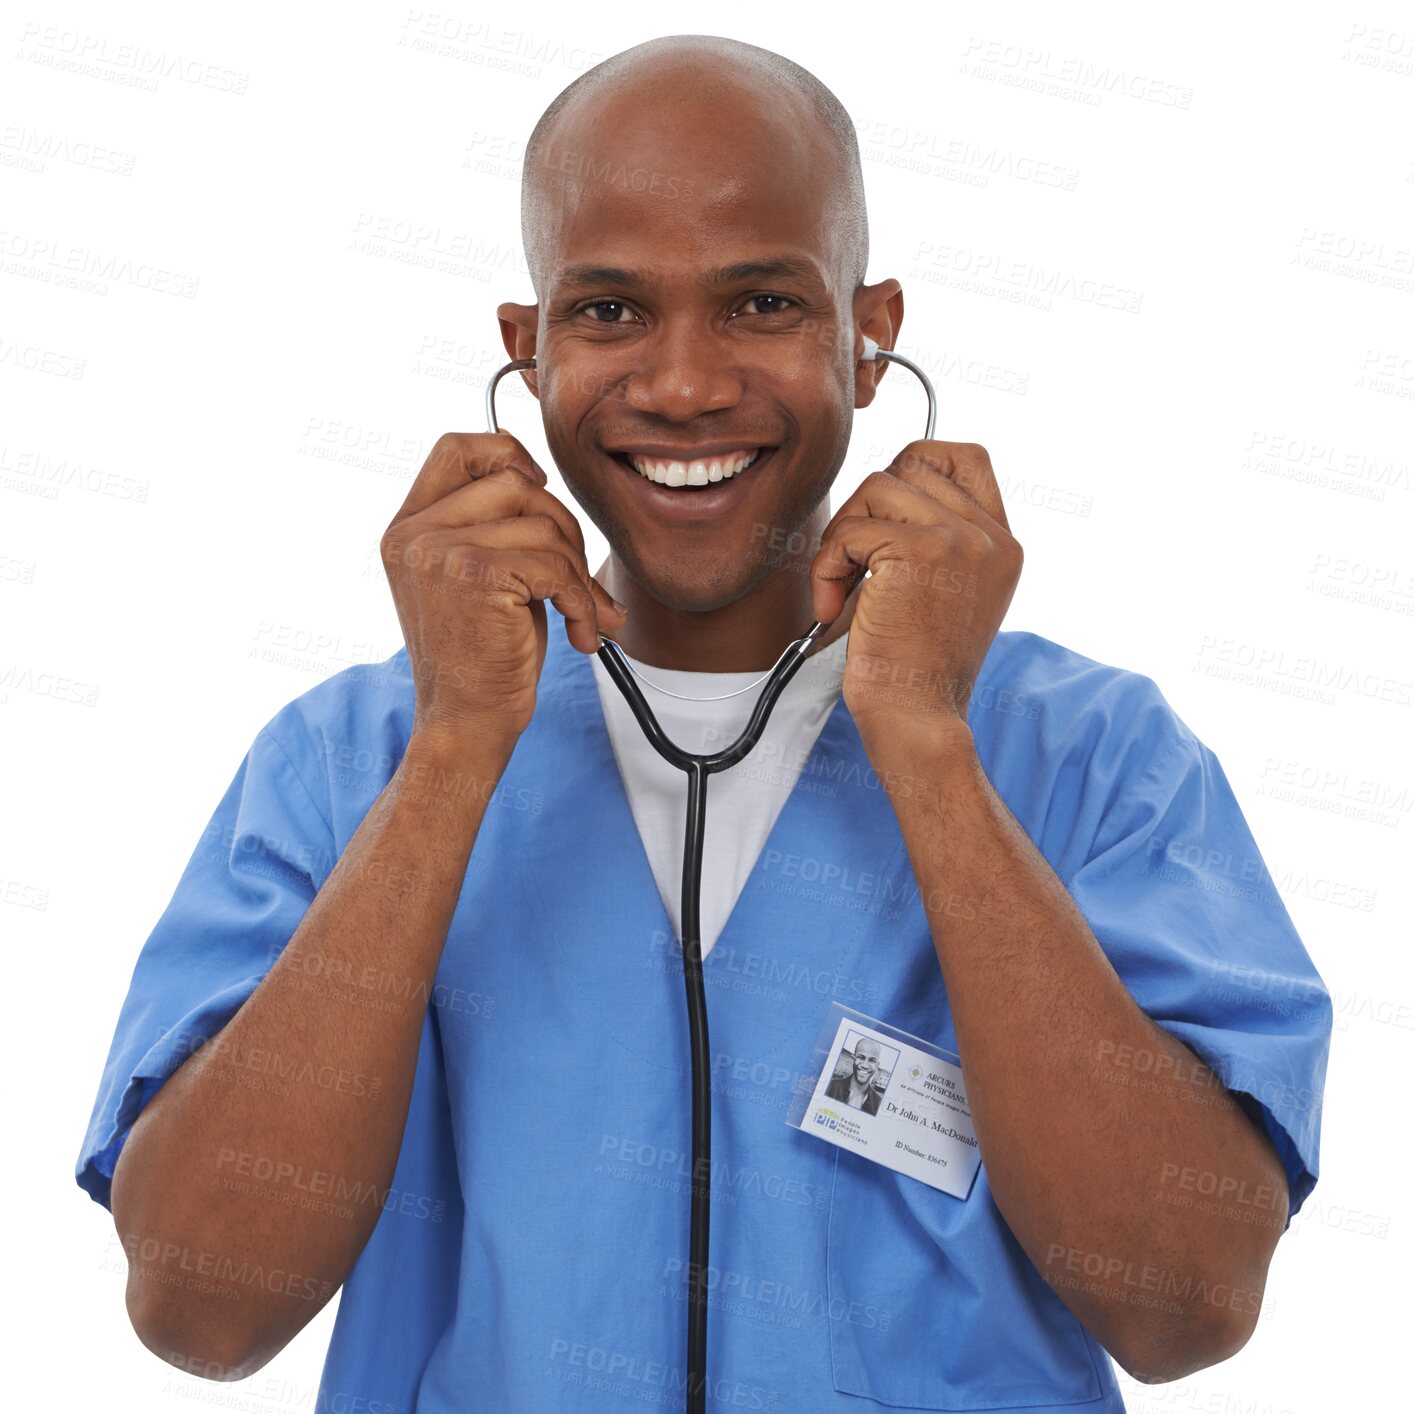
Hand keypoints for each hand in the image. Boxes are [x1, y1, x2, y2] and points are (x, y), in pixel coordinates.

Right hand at [380, 431, 627, 747]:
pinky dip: (582, 599)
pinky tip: (581, 633)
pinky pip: (554, 562)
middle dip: (562, 526)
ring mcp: (438, 551)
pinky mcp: (473, 574)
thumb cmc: (484, 658)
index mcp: (408, 527)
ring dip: (577, 571)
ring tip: (581, 615)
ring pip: (542, 522)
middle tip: (574, 580)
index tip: (540, 493)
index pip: (456, 448)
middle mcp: (413, 533)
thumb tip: (537, 472)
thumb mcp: (480, 576)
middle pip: (514, 480)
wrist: (467, 723)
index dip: (509, 454)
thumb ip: (496, 524)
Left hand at [809, 440, 1021, 746]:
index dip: (914, 468)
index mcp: (1002, 544)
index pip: (965, 457)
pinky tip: (833, 607)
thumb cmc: (914, 669)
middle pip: (910, 463)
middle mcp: (991, 536)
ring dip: (843, 536)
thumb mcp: (944, 593)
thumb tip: (886, 483)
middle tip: (854, 563)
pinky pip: (851, 529)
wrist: (918, 719)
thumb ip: (935, 537)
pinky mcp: (921, 551)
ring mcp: (961, 539)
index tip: (883, 516)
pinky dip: (827, 566)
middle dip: (866, 507)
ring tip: (844, 588)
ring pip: (877, 486)